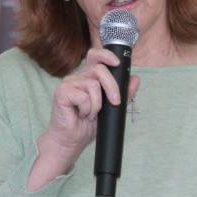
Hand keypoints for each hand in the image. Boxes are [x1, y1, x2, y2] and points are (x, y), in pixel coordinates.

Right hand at [26, 47, 140, 190]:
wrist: (72, 141)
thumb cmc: (87, 125)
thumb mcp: (111, 108)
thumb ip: (123, 93)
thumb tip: (135, 78)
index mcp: (88, 77)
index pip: (95, 56)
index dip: (106, 55)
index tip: (117, 63)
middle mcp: (78, 77)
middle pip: (99, 70)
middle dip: (112, 87)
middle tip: (115, 102)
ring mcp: (68, 84)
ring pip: (93, 85)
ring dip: (97, 104)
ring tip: (90, 114)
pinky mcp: (61, 92)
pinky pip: (83, 96)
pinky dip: (87, 109)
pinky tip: (81, 115)